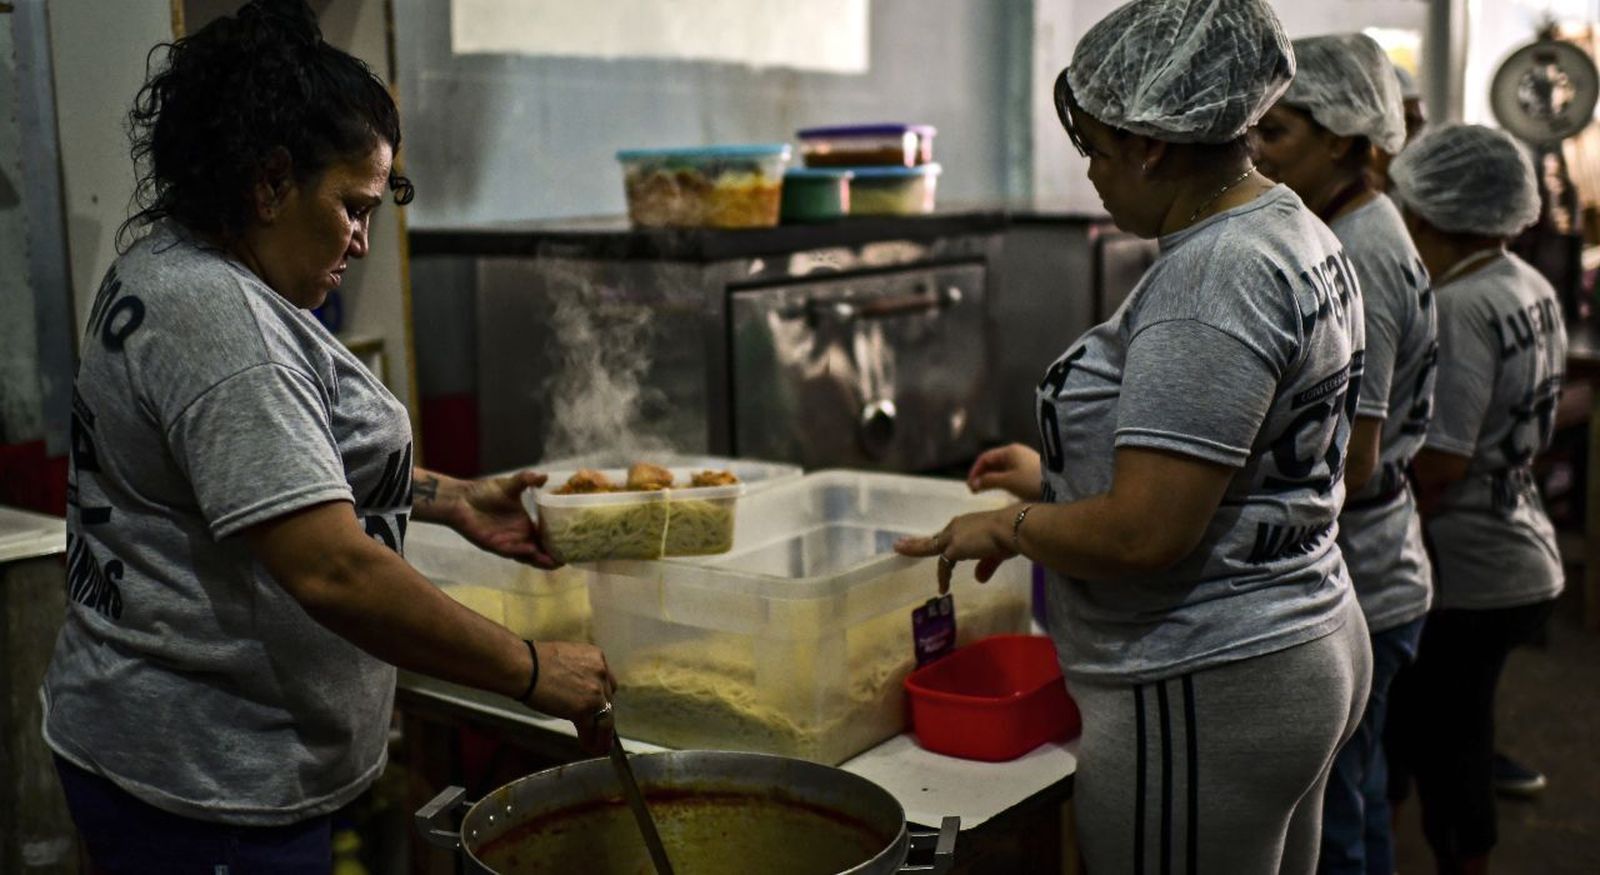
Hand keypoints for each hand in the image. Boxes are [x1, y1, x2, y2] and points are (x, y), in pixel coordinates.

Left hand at [452, 470, 560, 568]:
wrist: (461, 499)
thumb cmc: (485, 492)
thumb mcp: (510, 485)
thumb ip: (527, 480)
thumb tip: (544, 475)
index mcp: (526, 525)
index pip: (546, 537)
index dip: (559, 542)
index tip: (574, 543)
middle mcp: (520, 537)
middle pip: (541, 551)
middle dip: (554, 557)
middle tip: (570, 559)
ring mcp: (508, 543)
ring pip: (529, 556)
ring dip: (541, 560)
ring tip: (557, 562)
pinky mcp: (495, 546)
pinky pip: (512, 552)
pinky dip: (523, 552)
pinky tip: (533, 550)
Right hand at [524, 641, 617, 753]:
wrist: (524, 667)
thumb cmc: (535, 661)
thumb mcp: (567, 659)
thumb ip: (578, 672)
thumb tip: (576, 689)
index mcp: (596, 657)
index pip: (608, 682)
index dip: (604, 698)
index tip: (601, 708)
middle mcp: (601, 673)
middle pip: (608, 700)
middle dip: (603, 715)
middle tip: (600, 729)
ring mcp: (595, 691)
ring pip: (606, 718)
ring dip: (603, 734)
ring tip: (600, 746)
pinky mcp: (583, 708)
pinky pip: (591, 728)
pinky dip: (590, 740)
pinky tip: (588, 747)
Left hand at [894, 507, 1015, 593]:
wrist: (1012, 528)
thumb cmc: (1009, 535)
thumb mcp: (996, 552)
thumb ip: (986, 565)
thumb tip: (978, 579)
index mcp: (967, 524)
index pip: (949, 536)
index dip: (941, 544)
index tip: (933, 546)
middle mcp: (957, 527)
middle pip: (935, 539)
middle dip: (918, 544)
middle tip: (901, 544)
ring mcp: (954, 537)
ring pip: (930, 546)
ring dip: (914, 549)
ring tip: (898, 549)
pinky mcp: (954, 548)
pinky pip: (944, 565)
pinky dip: (943, 577)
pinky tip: (942, 588)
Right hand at [967, 444, 1043, 499]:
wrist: (1060, 487)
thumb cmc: (1031, 481)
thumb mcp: (1007, 481)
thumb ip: (988, 481)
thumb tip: (973, 484)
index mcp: (1009, 450)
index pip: (985, 457)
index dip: (974, 470)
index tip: (969, 485)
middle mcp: (1016, 452)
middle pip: (992, 462)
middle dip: (981, 475)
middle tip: (974, 490)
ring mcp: (1023, 461)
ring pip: (1000, 468)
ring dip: (990, 478)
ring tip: (983, 491)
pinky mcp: (1030, 470)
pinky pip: (1009, 473)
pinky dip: (1000, 480)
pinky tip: (998, 489)